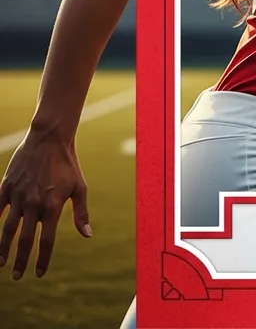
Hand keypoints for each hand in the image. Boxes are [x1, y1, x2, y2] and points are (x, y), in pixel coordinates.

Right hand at [0, 132, 91, 279]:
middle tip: (17, 276)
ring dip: (3, 249)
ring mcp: (18, 196)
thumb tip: (87, 235)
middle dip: (20, 261)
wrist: (50, 139)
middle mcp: (33, 204)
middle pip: (24, 241)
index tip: (38, 273)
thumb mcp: (80, 187)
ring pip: (7, 229)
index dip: (42, 259)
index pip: (46, 241)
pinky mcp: (6, 187)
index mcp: (52, 206)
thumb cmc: (68, 164)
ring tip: (2, 263)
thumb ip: (81, 212)